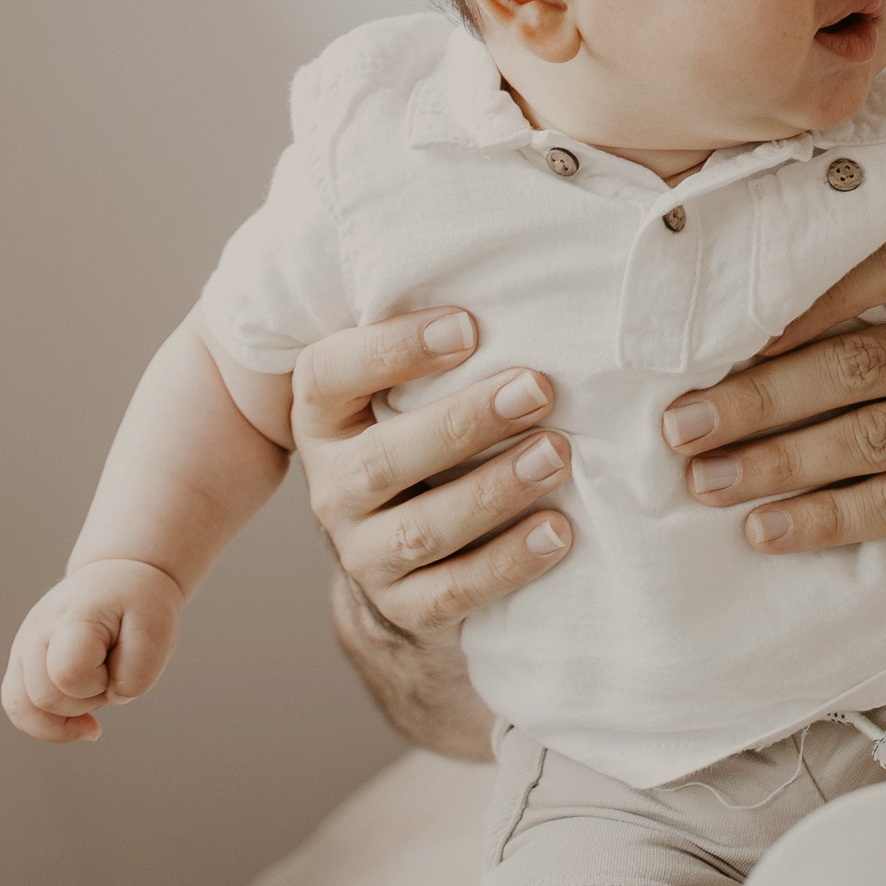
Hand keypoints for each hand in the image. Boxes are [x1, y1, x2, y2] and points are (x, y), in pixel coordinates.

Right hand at [2, 558, 183, 741]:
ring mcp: (22, 646)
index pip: (69, 673)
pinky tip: (81, 724)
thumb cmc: (139, 603)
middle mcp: (36, 631)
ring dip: (67, 713)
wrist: (119, 578)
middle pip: (46, 698)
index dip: (100, 682)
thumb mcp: (158, 629)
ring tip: (98, 691)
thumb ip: (139, 673)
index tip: (122, 659)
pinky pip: (18, 708)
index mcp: (71, 617)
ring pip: (24, 708)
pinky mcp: (21, 662)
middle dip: (89, 699)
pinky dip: (48, 724)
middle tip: (114, 668)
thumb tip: (112, 699)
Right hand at [293, 310, 573, 645]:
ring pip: (422, 528)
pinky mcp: (405, 606)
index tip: (468, 326)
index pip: (331, 376)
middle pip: (385, 457)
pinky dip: (508, 563)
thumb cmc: (430, 445)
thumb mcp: (413, 395)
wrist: (409, 568)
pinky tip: (559, 531)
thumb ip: (444, 351)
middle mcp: (333, 486)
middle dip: (465, 422)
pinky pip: (454, 591)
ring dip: (494, 490)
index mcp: (326, 419)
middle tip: (539, 388)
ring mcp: (363, 552)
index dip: (393, 350)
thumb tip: (523, 279)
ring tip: (558, 455)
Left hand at [663, 226, 885, 554]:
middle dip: (756, 398)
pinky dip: (828, 520)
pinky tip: (770, 531)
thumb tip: (776, 305)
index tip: (727, 328)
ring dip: (777, 464)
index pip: (881, 264)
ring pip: (869, 438)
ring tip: (703, 483)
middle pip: (854, 366)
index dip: (803, 297)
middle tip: (679, 425)